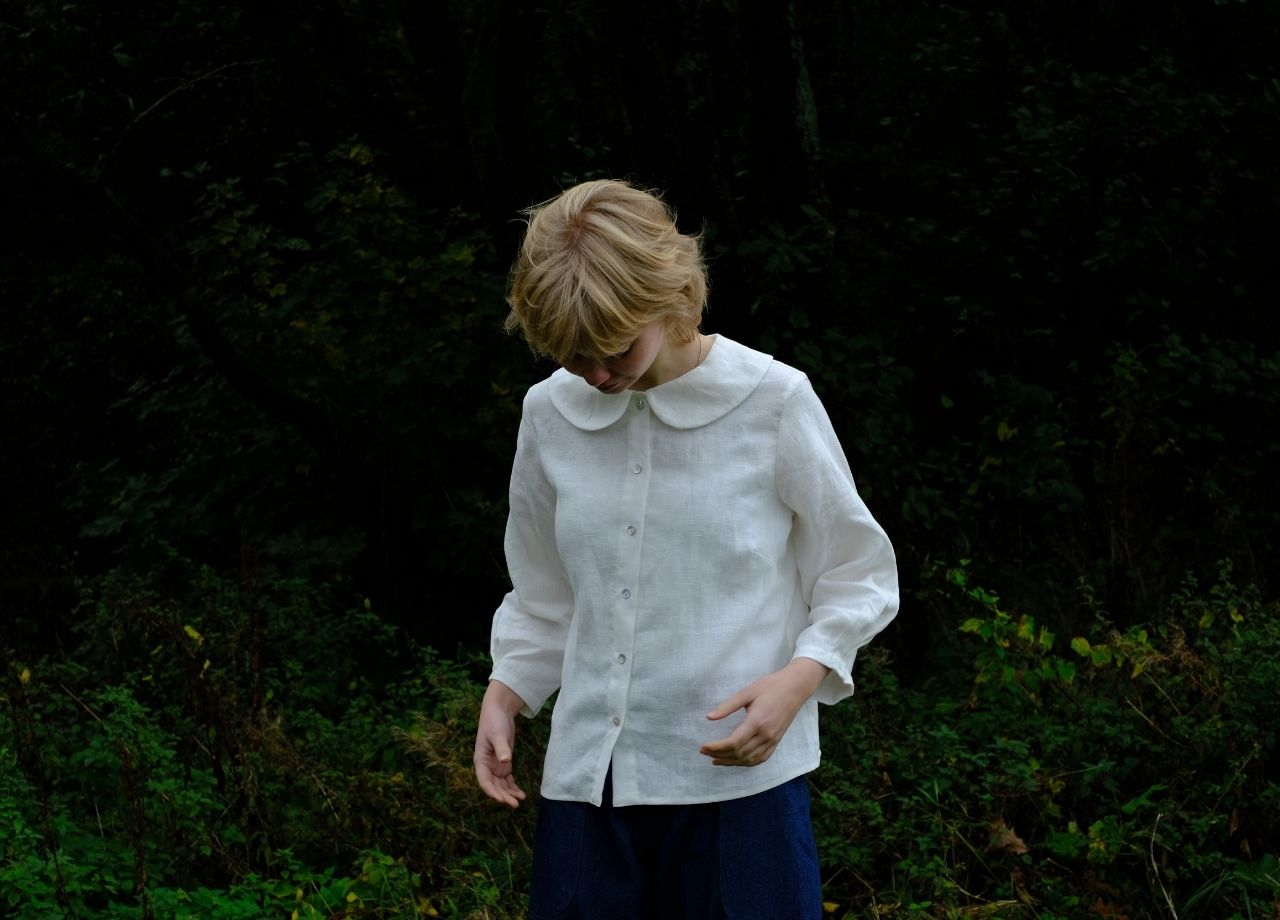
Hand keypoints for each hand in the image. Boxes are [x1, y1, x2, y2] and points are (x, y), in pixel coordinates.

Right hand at [474, 680, 527, 807]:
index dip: (492, 792)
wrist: (499, 710)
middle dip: (503, 796)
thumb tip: (505, 761)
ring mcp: (495, 765)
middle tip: (515, 804)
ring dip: (509, 793)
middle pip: (494, 786)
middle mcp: (487, 766)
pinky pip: (507, 780)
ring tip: (520, 799)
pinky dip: (513, 787)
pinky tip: (521, 793)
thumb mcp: (498, 734)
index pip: (484, 781)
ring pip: (501, 785)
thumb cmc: (494, 721)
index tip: (502, 799)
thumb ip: (501, 747)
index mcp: (480, 760)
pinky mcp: (504, 763)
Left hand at [699, 658, 829, 766]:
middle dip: (719, 755)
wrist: (795, 688)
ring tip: (716, 760)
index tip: (703, 746)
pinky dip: (746, 762)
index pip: (733, 742)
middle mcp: (766, 735)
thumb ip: (728, 706)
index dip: (716, 747)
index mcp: (757, 721)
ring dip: (731, 762)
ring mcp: (773, 740)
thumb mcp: (747, 692)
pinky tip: (736, 761)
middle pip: (739, 753)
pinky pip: (761, 758)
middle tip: (704, 752)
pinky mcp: (777, 742)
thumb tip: (709, 717)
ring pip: (749, 759)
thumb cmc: (771, 686)